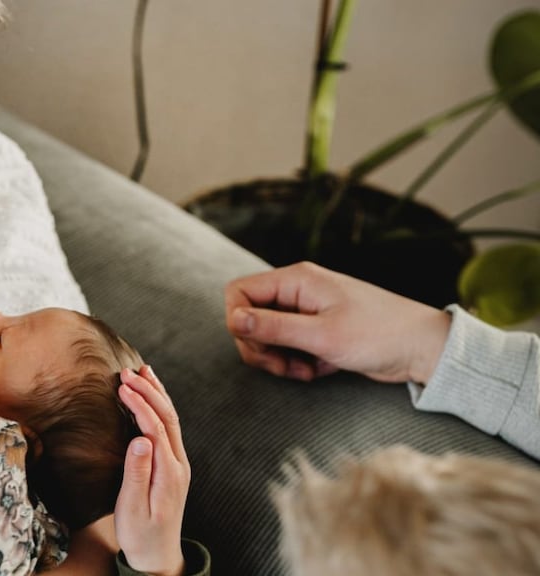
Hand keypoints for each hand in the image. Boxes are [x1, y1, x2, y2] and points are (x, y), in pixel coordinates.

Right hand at [114, 365, 189, 575]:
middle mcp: (178, 464)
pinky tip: (151, 395)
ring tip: (142, 370)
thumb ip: (136, 473)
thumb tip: (139, 439)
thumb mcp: (132, 508)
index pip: (155, 428)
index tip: (121, 387)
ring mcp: (178, 463)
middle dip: (149, 390)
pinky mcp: (172, 464)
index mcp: (168, 473)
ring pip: (171, 419)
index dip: (139, 405)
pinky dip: (160, 406)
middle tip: (127, 371)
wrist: (158, 555)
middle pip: (168, 417)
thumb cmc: (140, 534)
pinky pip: (169, 427)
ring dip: (157, 393)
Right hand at [224, 261, 451, 383]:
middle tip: (283, 368)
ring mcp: (307, 312)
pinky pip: (288, 347)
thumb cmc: (380, 335)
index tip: (258, 347)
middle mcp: (298, 292)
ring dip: (278, 360)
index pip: (240, 292)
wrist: (423, 349)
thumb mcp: (322, 335)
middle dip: (260, 348)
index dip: (238, 322)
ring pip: (267, 336)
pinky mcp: (317, 331)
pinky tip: (318, 370)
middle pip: (250, 318)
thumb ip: (273, 328)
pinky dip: (296, 363)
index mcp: (297, 280)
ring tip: (305, 371)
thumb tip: (233, 320)